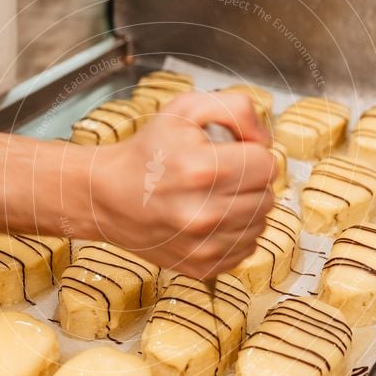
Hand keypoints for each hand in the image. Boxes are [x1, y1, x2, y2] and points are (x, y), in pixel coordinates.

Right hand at [91, 91, 275, 277]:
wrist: (107, 197)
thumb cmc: (148, 151)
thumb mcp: (185, 109)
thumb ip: (236, 109)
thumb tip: (265, 140)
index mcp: (202, 170)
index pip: (267, 164)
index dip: (252, 154)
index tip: (231, 154)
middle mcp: (205, 213)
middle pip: (268, 196)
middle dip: (250, 181)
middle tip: (220, 175)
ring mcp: (204, 246)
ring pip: (260, 224)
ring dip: (245, 208)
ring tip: (214, 197)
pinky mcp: (203, 267)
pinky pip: (247, 248)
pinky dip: (236, 234)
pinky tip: (211, 220)